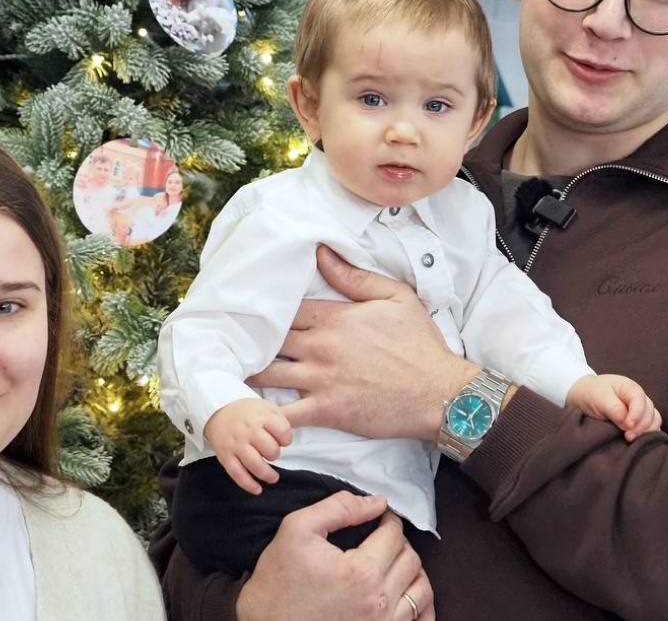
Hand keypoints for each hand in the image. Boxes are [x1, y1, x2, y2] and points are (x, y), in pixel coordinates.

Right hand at [203, 398, 293, 493]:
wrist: (217, 412)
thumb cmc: (248, 412)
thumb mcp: (266, 407)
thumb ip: (280, 419)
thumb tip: (289, 439)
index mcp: (261, 416)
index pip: (283, 433)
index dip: (286, 439)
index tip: (282, 440)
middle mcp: (248, 431)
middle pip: (271, 451)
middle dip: (275, 454)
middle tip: (271, 452)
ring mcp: (236, 445)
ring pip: (255, 465)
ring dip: (267, 475)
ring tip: (273, 477)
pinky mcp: (225, 456)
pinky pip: (237, 474)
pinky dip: (248, 485)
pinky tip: (257, 490)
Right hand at [237, 492, 434, 620]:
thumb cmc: (278, 581)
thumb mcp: (297, 530)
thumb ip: (338, 508)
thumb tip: (375, 502)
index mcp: (361, 572)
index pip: (393, 535)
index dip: (389, 520)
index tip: (380, 517)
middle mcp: (378, 602)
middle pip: (411, 560)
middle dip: (400, 542)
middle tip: (383, 537)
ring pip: (421, 590)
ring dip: (413, 571)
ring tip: (395, 562)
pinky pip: (420, 620)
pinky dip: (421, 606)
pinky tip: (407, 594)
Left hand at [247, 246, 477, 441]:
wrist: (438, 392)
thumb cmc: (419, 344)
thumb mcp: (395, 297)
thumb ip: (354, 276)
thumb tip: (321, 252)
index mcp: (334, 317)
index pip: (285, 309)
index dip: (267, 312)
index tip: (255, 315)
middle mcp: (320, 346)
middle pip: (269, 340)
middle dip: (250, 341)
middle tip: (232, 342)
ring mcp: (320, 380)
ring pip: (266, 376)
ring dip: (247, 375)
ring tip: (229, 374)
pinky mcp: (326, 411)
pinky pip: (284, 416)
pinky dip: (265, 416)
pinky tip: (252, 415)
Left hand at [565, 374, 662, 441]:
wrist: (584, 397)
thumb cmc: (592, 394)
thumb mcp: (599, 397)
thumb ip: (615, 409)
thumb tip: (628, 424)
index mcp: (630, 388)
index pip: (640, 400)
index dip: (636, 414)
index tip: (628, 426)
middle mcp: (639, 399)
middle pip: (650, 413)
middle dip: (641, 426)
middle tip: (628, 437)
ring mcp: (641, 410)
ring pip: (654, 421)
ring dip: (646, 432)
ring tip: (631, 439)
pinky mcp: (639, 422)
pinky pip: (651, 428)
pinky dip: (647, 435)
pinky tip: (638, 441)